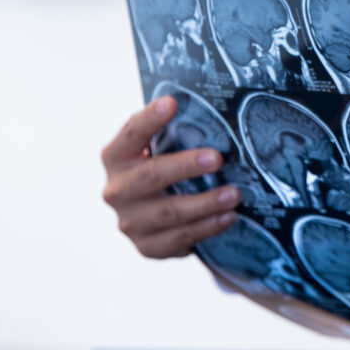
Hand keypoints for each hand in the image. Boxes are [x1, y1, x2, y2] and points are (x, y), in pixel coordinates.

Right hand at [101, 95, 239, 257]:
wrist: (155, 221)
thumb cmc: (162, 172)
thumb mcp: (161, 152)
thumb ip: (174, 133)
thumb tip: (215, 110)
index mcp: (116, 157)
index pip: (131, 134)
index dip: (149, 118)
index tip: (171, 102)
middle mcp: (116, 190)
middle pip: (152, 175)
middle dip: (186, 166)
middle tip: (217, 158)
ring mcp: (130, 221)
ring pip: (170, 212)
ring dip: (205, 202)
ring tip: (233, 194)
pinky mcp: (147, 246)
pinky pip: (180, 238)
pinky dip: (207, 227)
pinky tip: (228, 217)